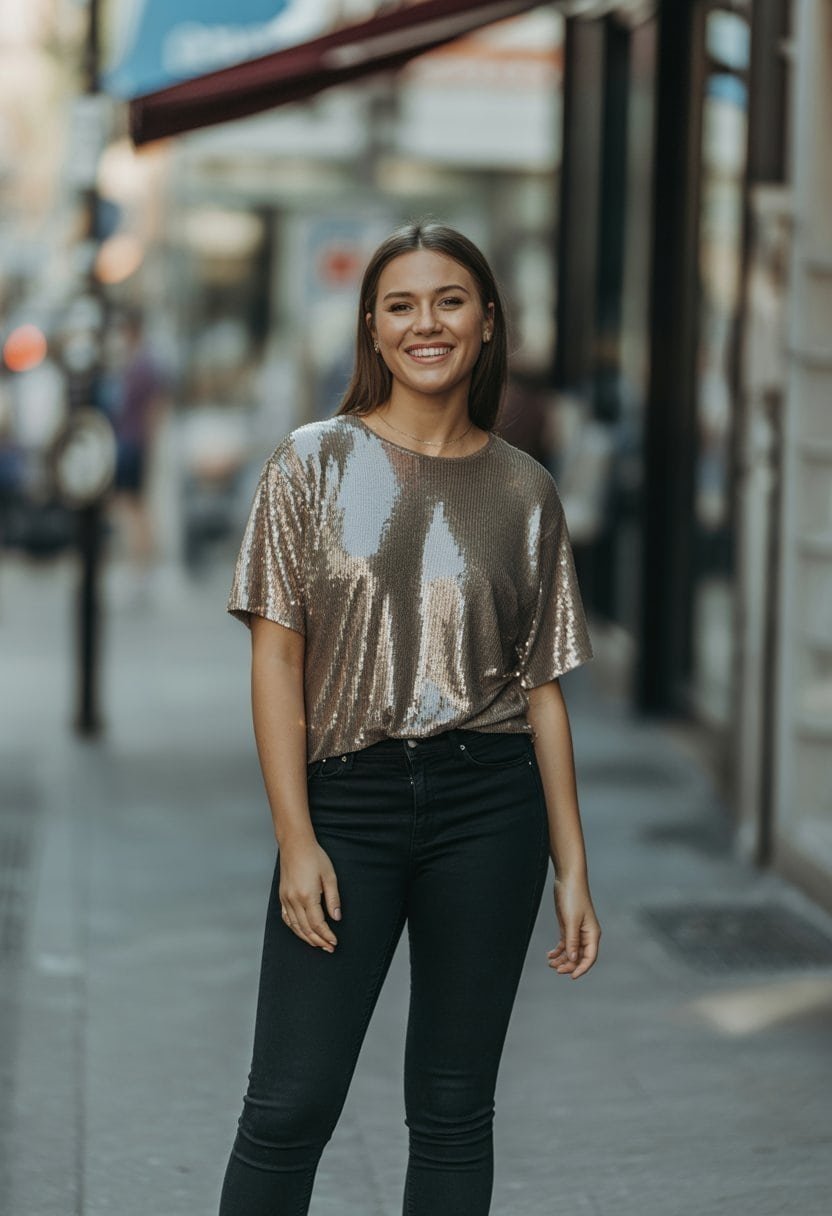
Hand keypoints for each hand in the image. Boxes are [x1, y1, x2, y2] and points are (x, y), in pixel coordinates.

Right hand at [278, 837, 341, 952]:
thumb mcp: (329, 876)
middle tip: (329, 947)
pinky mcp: (282, 896)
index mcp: (307, 895)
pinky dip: (295, 929)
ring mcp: (286, 899)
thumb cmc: (314, 857)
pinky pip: (287, 918)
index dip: (326, 935)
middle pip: (306, 928)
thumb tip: (336, 917)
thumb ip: (333, 899)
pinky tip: (302, 932)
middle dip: (318, 941)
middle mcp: (294, 900)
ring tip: (318, 944)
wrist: (295, 844)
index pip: (317, 924)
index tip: (334, 942)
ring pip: (295, 926)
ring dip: (307, 938)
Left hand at [547, 877, 600, 979]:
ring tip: (550, 964)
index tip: (572, 976)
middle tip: (556, 970)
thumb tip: (573, 959)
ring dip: (562, 959)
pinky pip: (565, 944)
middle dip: (569, 965)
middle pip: (580, 956)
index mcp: (592, 934)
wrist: (568, 880)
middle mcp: (586, 935)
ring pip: (571, 951)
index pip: (590, 957)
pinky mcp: (568, 927)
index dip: (582, 968)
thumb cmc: (573, 897)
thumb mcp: (571, 921)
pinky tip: (550, 955)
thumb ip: (572, 941)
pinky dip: (558, 951)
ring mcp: (577, 931)